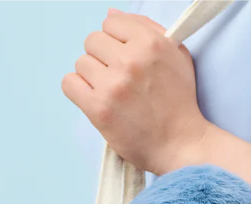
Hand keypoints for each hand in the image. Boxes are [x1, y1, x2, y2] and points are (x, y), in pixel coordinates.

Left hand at [61, 9, 210, 174]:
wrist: (181, 143)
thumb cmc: (179, 101)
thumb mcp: (177, 56)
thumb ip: (148, 29)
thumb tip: (111, 14)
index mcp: (151, 43)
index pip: (111, 22)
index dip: (116, 40)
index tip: (126, 57)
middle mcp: (131, 60)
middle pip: (92, 41)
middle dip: (103, 58)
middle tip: (119, 78)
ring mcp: (113, 84)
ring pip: (81, 63)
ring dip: (93, 77)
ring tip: (112, 92)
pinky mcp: (99, 108)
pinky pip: (69, 83)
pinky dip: (79, 91)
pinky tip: (96, 100)